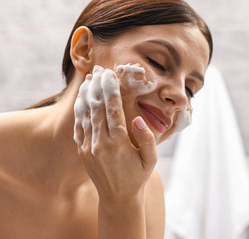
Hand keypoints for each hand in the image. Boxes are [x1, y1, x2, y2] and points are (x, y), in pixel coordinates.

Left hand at [73, 65, 156, 202]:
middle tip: (99, 70)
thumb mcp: (150, 160)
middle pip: (97, 108)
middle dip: (97, 86)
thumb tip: (138, 120)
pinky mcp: (82, 151)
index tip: (110, 74)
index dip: (111, 90)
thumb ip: (147, 139)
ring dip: (86, 95)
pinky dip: (79, 110)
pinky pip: (79, 126)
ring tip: (88, 78)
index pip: (113, 110)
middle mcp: (101, 144)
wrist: (118, 197)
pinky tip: (82, 99)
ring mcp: (89, 148)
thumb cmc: (138, 176)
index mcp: (119, 144)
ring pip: (85, 115)